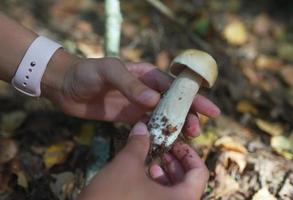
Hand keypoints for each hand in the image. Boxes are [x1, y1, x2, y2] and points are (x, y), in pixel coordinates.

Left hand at [43, 50, 219, 137]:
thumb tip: (155, 100)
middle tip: (196, 132)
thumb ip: (131, 85)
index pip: (176, 87)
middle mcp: (147, 90)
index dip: (194, 98)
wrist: (65, 86)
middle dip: (188, 116)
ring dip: (176, 127)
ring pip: (164, 117)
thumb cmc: (87, 72)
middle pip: (175, 104)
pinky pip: (149, 127)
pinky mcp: (130, 118)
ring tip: (186, 139)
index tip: (210, 110)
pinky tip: (166, 143)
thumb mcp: (109, 71)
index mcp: (147, 75)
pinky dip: (159, 134)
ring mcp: (139, 105)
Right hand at [79, 122, 208, 199]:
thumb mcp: (126, 166)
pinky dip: (156, 187)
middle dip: (176, 163)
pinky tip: (143, 176)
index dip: (188, 154)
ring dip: (165, 174)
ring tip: (151, 161)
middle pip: (189, 183)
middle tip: (163, 148)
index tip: (174, 143)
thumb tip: (142, 127)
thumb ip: (139, 144)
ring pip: (175, 194)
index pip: (200, 173)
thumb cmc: (112, 197)